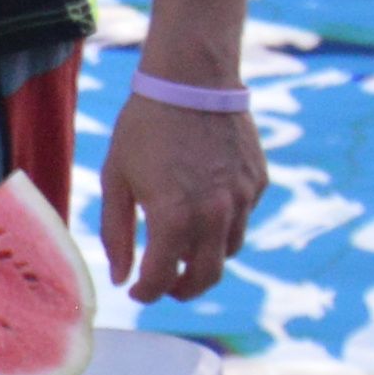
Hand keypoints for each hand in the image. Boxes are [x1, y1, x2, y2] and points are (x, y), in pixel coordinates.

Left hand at [92, 87, 265, 303]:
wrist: (192, 80)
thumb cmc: (145, 126)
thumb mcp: (117, 178)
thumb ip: (116, 233)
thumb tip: (121, 278)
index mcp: (174, 218)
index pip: (161, 280)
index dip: (146, 294)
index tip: (136, 293)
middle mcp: (214, 215)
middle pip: (205, 278)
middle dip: (182, 290)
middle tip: (165, 286)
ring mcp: (241, 200)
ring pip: (228, 252)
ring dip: (205, 260)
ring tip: (183, 251)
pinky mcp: (257, 183)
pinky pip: (242, 219)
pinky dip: (224, 226)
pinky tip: (204, 209)